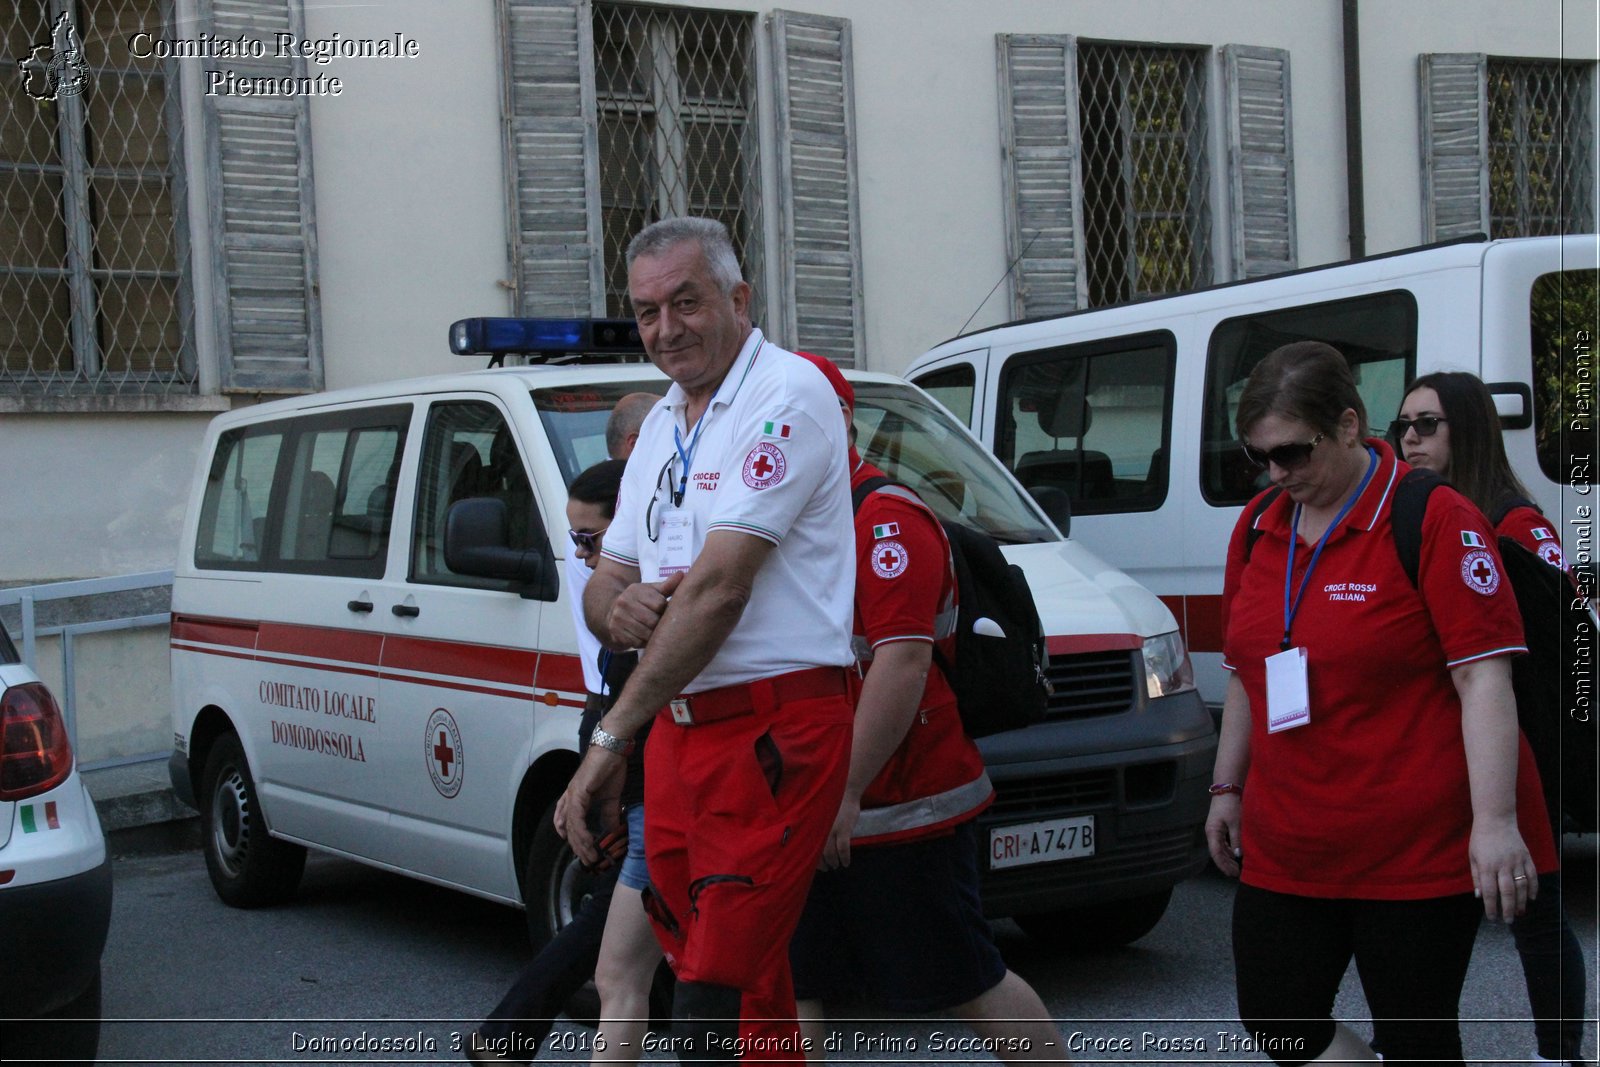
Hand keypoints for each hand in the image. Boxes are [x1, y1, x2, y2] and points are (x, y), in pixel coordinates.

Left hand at [553, 748, 626, 865]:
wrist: (612, 750)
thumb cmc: (610, 769)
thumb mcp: (611, 797)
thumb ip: (609, 813)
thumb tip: (613, 830)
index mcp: (575, 797)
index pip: (567, 822)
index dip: (571, 837)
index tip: (581, 851)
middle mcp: (569, 798)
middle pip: (568, 828)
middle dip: (578, 847)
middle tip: (588, 861)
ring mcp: (571, 795)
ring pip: (571, 826)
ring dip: (581, 843)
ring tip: (591, 856)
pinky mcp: (577, 793)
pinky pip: (576, 817)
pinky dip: (582, 831)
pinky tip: (589, 841)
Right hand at [607, 571, 684, 648]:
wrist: (612, 611)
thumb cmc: (639, 601)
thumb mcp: (651, 591)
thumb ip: (668, 585)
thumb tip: (682, 574)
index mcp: (635, 591)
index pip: (659, 604)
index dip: (665, 609)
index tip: (663, 610)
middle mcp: (624, 603)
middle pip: (653, 620)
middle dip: (660, 624)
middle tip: (661, 623)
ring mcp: (619, 618)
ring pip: (646, 633)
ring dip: (653, 634)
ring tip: (654, 630)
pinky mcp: (616, 632)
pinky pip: (637, 642)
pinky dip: (643, 642)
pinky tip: (644, 636)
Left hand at [818, 795, 861, 870]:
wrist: (846, 792)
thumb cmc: (834, 805)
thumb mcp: (821, 817)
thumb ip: (817, 829)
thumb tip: (816, 846)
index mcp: (812, 826)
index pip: (809, 848)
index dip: (812, 860)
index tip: (817, 866)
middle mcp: (819, 829)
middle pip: (818, 853)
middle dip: (823, 864)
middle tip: (827, 868)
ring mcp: (831, 830)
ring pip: (831, 853)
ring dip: (834, 862)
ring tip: (837, 865)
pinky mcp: (843, 829)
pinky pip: (843, 849)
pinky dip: (845, 858)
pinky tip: (846, 863)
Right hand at [1205, 794, 1242, 877]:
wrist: (1226, 790)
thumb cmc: (1230, 806)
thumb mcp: (1235, 823)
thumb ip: (1236, 840)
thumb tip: (1238, 855)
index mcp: (1212, 833)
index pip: (1216, 854)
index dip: (1223, 865)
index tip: (1232, 873)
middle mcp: (1211, 833)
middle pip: (1217, 853)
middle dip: (1225, 864)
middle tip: (1236, 874)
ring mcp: (1214, 830)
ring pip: (1219, 849)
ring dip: (1227, 858)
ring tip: (1236, 867)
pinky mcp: (1219, 827)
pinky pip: (1222, 843)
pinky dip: (1228, 850)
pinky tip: (1234, 855)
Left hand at [1469, 819, 1536, 922]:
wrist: (1496, 820)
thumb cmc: (1480, 839)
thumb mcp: (1472, 857)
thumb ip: (1476, 877)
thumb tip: (1480, 897)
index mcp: (1487, 866)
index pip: (1490, 892)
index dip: (1491, 907)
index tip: (1492, 917)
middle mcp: (1503, 865)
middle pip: (1508, 892)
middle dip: (1508, 909)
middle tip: (1508, 921)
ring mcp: (1517, 861)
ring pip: (1522, 886)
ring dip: (1521, 902)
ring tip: (1519, 913)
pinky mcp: (1526, 857)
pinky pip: (1532, 876)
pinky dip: (1533, 888)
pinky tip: (1531, 898)